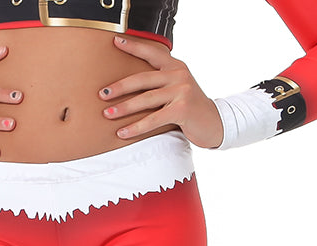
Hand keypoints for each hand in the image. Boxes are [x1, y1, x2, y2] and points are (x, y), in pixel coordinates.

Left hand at [99, 36, 223, 148]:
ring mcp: (181, 91)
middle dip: (120, 86)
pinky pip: (153, 119)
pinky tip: (122, 132)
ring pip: (146, 99)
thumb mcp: (176, 89)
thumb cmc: (189, 107)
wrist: (213, 123)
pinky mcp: (182, 109)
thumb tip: (129, 87)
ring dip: (124, 108)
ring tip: (107, 114)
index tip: (115, 42)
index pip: (152, 52)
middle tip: (102, 94)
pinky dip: (136, 127)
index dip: (133, 46)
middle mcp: (178, 75)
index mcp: (175, 66)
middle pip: (143, 78)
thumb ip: (160, 83)